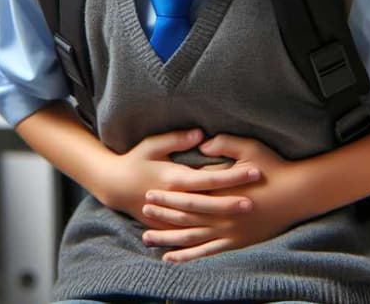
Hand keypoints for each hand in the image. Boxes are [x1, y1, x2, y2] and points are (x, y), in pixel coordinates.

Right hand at [92, 128, 259, 229]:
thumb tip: (201, 134)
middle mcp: (174, 198)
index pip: (209, 177)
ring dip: (223, 218)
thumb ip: (177, 139)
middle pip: (209, 201)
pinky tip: (224, 234)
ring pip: (201, 220)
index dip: (233, 175)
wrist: (114, 186)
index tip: (254, 171)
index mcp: (174, 177)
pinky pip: (188, 233)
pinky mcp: (166, 225)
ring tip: (247, 215)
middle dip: (233, 201)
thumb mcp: (153, 144)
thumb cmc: (136, 160)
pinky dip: (205, 234)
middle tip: (255, 201)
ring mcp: (169, 215)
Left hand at [140, 134, 298, 261]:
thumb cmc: (274, 168)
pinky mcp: (235, 242)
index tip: (150, 193)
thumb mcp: (250, 148)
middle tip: (144, 210)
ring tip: (147, 237)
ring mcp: (228, 231)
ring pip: (190, 237)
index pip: (187, 194)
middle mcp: (221, 213)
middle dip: (162, 213)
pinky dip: (187, 256)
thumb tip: (202, 144)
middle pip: (184, 215)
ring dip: (167, 237)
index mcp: (221, 191)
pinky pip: (206, 252)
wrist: (298, 193)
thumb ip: (224, 144)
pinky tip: (171, 258)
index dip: (168, 195)